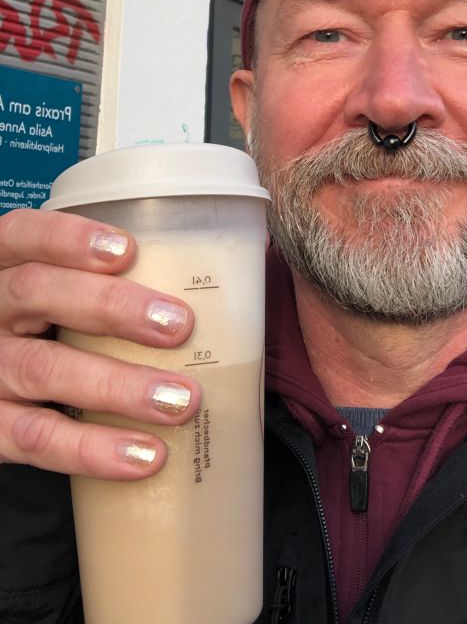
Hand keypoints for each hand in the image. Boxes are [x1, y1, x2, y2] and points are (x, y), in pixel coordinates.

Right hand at [0, 209, 199, 479]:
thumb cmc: (49, 326)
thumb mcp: (56, 292)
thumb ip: (106, 280)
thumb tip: (220, 280)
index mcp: (2, 266)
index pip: (23, 235)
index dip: (68, 238)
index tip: (127, 250)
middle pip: (35, 293)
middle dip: (110, 306)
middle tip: (180, 326)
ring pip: (42, 369)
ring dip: (117, 386)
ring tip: (181, 401)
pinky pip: (36, 440)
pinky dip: (92, 449)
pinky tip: (144, 457)